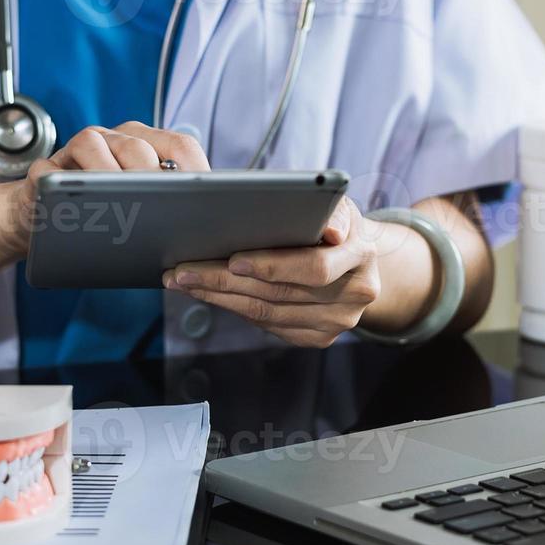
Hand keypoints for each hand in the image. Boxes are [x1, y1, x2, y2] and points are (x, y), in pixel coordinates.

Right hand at [0, 121, 209, 256]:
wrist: (44, 223)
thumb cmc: (101, 218)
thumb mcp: (139, 212)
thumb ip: (168, 211)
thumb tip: (206, 233)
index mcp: (145, 146)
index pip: (180, 147)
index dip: (194, 173)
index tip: (205, 205)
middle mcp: (112, 140)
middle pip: (138, 147)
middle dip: (150, 179)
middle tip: (160, 210)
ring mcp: (75, 150)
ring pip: (92, 145)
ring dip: (105, 174)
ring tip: (117, 205)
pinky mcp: (44, 169)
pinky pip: (48, 171)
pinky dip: (59, 186)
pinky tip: (72, 209)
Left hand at [164, 197, 380, 347]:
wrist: (359, 261)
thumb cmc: (335, 225)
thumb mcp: (337, 207)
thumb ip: (331, 210)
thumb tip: (332, 230)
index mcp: (361, 257)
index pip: (314, 268)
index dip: (272, 265)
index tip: (232, 259)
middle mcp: (353, 296)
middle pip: (279, 294)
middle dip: (225, 281)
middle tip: (184, 271)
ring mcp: (336, 323)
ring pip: (266, 313)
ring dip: (218, 297)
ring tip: (183, 281)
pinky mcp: (317, 337)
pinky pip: (267, 324)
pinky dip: (233, 307)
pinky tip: (207, 293)